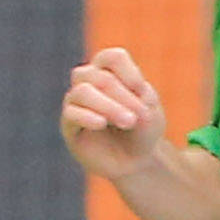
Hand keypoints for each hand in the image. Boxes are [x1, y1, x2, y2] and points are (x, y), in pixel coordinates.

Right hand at [59, 47, 173, 188]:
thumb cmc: (142, 131)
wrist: (134, 161)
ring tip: (128, 122)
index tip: (141, 90)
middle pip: (99, 75)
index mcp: (109, 72)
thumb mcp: (150, 113)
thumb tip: (114, 100)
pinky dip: (87, 116)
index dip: (128, 72)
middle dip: (122, 95)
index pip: (112, 58)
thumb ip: (136, 100)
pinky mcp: (69, 125)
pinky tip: (101, 123)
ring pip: (82, 91)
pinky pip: (71, 113)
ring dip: (108, 106)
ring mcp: (76, 103)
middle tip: (137, 117)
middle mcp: (88, 82)